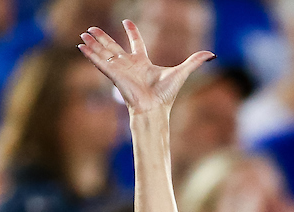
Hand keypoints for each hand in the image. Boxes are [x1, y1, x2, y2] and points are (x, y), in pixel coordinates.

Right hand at [78, 22, 213, 116]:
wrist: (154, 108)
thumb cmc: (166, 95)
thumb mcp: (182, 72)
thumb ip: (195, 61)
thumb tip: (212, 54)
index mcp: (143, 63)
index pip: (136, 44)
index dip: (132, 32)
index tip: (127, 21)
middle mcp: (130, 65)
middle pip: (114, 47)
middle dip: (103, 37)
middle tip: (92, 28)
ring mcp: (120, 70)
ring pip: (104, 53)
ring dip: (94, 43)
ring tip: (83, 34)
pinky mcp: (113, 74)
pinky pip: (99, 62)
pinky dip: (90, 54)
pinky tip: (81, 47)